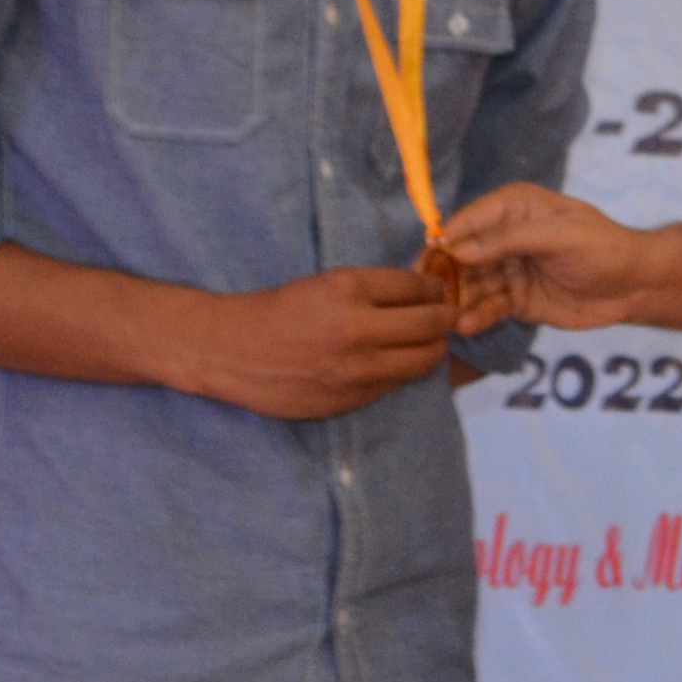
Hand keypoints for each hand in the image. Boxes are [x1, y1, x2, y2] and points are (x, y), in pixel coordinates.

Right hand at [177, 268, 460, 420]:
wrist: (232, 351)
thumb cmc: (276, 311)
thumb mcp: (323, 284)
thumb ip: (371, 289)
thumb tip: (422, 291)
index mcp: (347, 289)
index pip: (415, 286)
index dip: (434, 287)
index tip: (439, 288)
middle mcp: (356, 329)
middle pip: (430, 323)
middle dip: (446, 316)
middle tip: (449, 314)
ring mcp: (356, 369)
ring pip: (423, 360)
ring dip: (435, 348)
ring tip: (432, 341)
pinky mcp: (351, 398)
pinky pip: (396, 384)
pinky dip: (405, 371)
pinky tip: (400, 362)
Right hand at [432, 184, 666, 331]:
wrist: (636, 286)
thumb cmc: (604, 248)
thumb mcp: (560, 236)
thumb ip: (509, 240)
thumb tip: (458, 248)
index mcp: (514, 207)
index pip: (469, 220)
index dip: (446, 239)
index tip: (425, 261)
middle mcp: (504, 236)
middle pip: (462, 254)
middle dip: (444, 275)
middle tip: (428, 296)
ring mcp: (507, 269)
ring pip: (471, 284)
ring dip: (457, 299)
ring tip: (445, 317)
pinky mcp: (515, 300)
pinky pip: (488, 307)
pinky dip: (476, 315)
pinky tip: (466, 325)